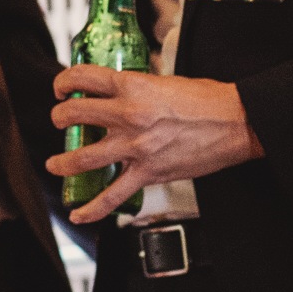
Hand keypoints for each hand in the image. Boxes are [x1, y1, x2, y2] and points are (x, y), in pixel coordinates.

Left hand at [45, 66, 263, 222]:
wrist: (237, 123)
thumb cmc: (208, 101)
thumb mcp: (165, 82)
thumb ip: (138, 88)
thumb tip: (120, 92)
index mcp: (133, 86)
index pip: (84, 77)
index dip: (64, 81)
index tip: (61, 88)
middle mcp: (128, 115)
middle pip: (74, 114)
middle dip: (59, 118)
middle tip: (59, 122)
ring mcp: (136, 146)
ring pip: (82, 157)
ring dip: (61, 162)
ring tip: (54, 164)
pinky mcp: (148, 173)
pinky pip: (113, 195)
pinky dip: (92, 209)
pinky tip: (78, 214)